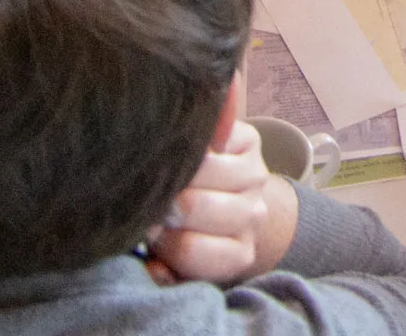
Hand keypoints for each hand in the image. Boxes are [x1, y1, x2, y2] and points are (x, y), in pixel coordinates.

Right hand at [146, 119, 294, 284]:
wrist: (219, 192)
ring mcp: (256, 177)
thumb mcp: (173, 260)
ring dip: (179, 171)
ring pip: (205, 168)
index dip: (161, 241)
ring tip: (166, 177)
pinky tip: (182, 151)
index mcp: (237, 254)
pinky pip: (213, 135)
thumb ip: (163, 271)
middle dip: (165, 202)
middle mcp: (253, 215)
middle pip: (196, 206)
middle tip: (154, 203)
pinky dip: (192, 142)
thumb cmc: (187, 232)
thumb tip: (155, 268)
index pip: (191, 250)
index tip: (149, 234)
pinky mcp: (250, 141)